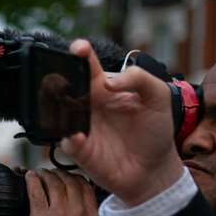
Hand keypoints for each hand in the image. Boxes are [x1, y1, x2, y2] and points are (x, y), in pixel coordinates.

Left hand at [24, 168, 99, 215]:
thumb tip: (83, 205)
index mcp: (94, 215)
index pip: (86, 186)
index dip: (75, 178)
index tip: (68, 178)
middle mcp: (79, 210)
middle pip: (70, 180)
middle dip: (59, 174)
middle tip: (51, 174)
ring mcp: (60, 212)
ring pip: (54, 182)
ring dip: (45, 174)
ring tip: (39, 174)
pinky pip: (36, 190)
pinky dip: (32, 180)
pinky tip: (28, 176)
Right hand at [59, 40, 185, 206]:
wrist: (155, 167)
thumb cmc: (155, 130)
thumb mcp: (158, 96)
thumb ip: (139, 79)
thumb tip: (109, 82)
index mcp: (105, 88)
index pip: (87, 66)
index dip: (80, 53)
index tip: (78, 48)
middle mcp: (89, 105)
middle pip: (66, 86)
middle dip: (58, 78)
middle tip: (61, 76)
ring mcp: (82, 127)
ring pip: (59, 112)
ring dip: (57, 107)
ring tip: (65, 101)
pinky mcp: (80, 151)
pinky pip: (67, 142)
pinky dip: (69, 138)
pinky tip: (77, 136)